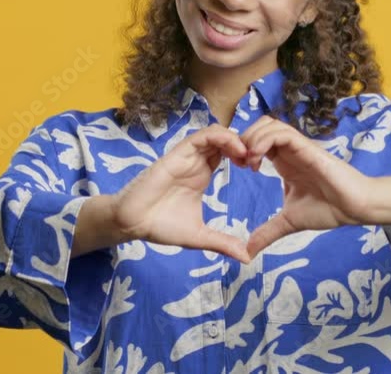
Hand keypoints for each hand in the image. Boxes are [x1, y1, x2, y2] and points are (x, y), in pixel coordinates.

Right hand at [109, 124, 251, 263]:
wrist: (132, 223)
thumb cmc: (161, 226)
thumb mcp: (199, 236)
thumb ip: (222, 243)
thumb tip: (246, 258)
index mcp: (202, 175)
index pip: (228, 154)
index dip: (245, 156)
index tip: (258, 169)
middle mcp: (196, 162)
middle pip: (224, 140)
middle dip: (244, 144)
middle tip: (258, 159)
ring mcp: (187, 156)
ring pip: (215, 134)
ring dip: (235, 138)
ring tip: (248, 154)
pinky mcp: (177, 154)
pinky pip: (200, 137)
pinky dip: (220, 137)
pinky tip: (235, 150)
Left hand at [239, 115, 385, 259]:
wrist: (354, 208)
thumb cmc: (328, 210)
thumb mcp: (289, 222)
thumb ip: (268, 232)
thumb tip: (248, 252)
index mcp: (284, 162)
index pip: (257, 140)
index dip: (242, 148)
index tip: (238, 168)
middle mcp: (289, 151)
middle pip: (260, 125)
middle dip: (243, 138)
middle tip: (239, 162)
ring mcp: (298, 147)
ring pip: (269, 124)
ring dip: (252, 138)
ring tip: (248, 161)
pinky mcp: (308, 147)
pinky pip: (282, 133)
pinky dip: (264, 140)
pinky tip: (258, 160)